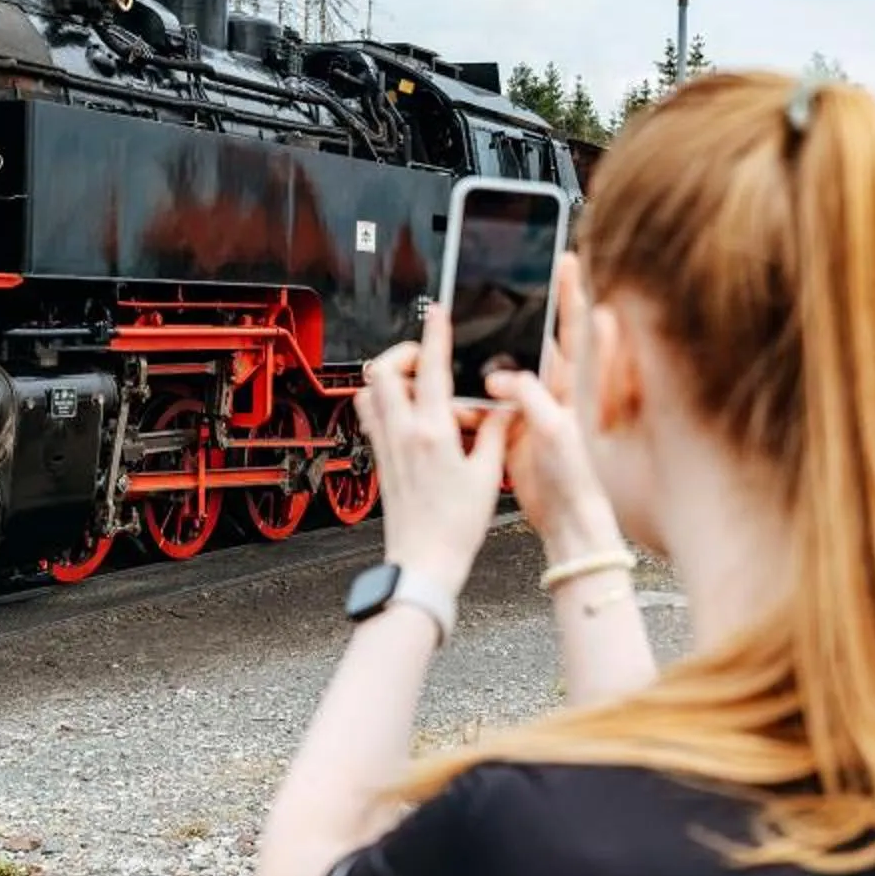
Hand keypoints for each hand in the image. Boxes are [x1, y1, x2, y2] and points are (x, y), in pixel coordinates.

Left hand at [357, 302, 511, 596]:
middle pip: (382, 369)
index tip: (438, 312)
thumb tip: (504, 406)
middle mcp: (402, 433)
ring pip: (370, 390)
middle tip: (423, 353)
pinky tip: (406, 410)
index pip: (428, 368)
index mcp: (432, 432)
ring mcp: (386, 446)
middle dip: (401, 351)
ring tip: (414, 380)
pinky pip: (371, 415)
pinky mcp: (380, 460)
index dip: (434, 334)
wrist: (424, 563)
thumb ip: (495, 434)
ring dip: (388, 375)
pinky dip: (383, 400)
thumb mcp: (488, 476)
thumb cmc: (457, 526)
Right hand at [484, 257, 621, 563]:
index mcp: (573, 385)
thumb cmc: (576, 479)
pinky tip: (457, 394)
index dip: (569, 291)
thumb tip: (501, 377)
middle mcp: (555, 390)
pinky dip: (472, 396)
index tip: (563, 258)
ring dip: (484, 360)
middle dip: (518, 311)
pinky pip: (487, 402)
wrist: (566, 520)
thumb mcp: (555, 432)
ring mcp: (534, 407)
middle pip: (535, 338)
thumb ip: (530, 398)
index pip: (574, 326)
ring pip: (504, 369)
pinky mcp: (514, 427)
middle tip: (502, 283)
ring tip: (461, 344)